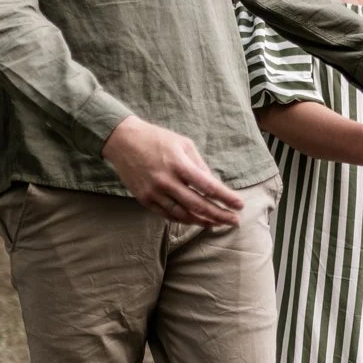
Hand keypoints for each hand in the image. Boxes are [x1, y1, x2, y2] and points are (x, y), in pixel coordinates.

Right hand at [102, 116, 244, 226]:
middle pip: (199, 205)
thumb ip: (200, 165)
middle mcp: (166, 181)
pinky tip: (196, 220)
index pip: (209, 187)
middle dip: (220, 215)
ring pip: (183, 215)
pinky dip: (184, 219)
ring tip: (218, 223)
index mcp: (179, 164)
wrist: (123, 141)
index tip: (239, 205)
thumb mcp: (183, 144)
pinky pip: (168, 215)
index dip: (226, 198)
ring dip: (203, 221)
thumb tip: (214, 185)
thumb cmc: (157, 139)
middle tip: (234, 221)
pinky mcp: (144, 199)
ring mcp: (154, 192)